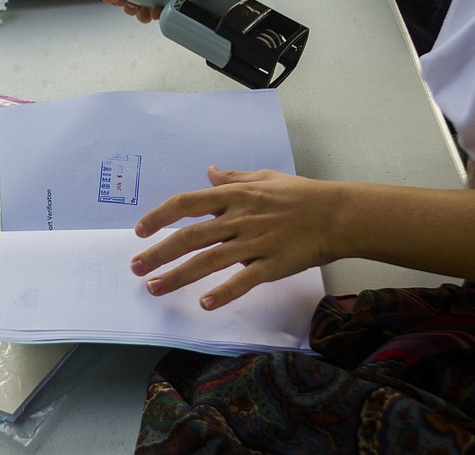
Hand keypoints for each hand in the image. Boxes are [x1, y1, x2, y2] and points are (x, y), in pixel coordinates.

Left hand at [130, 167, 340, 309]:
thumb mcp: (264, 178)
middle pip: (189, 236)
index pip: (187, 203)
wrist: (338, 214)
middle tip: (136, 267)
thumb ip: (233, 177)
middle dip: (158, 252)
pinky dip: (222, 293)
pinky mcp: (271, 265)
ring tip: (154, 288)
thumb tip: (208, 171)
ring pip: (207, 260)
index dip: (159, 216)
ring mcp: (253, 243)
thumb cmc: (302, 194)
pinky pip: (242, 281)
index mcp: (234, 196)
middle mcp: (238, 219)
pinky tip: (204, 304)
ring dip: (177, 276)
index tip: (139, 230)